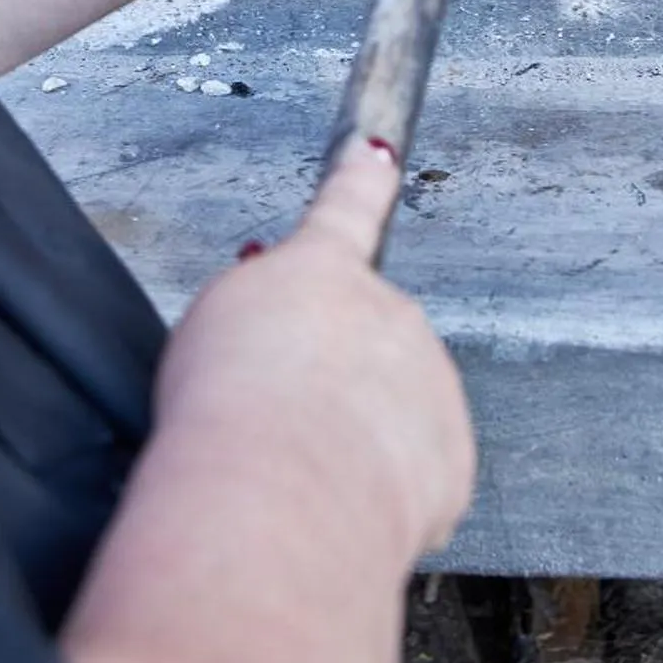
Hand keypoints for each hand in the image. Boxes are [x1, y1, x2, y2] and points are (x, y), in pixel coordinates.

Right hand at [60, 141, 472, 662]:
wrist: (274, 496)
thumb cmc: (225, 413)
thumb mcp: (211, 329)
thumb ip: (259, 311)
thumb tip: (278, 334)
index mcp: (322, 269)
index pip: (345, 206)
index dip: (360, 179)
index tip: (378, 154)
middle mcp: (388, 310)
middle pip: (363, 340)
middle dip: (330, 380)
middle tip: (277, 428)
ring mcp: (430, 379)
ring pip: (392, 411)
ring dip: (355, 441)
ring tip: (299, 478)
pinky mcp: (451, 454)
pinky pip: (414, 476)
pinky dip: (382, 497)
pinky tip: (338, 509)